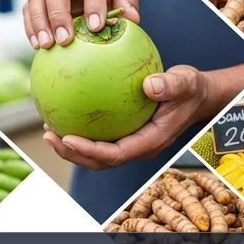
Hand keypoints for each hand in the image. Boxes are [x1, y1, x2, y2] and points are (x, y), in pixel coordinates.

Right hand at [23, 0, 139, 49]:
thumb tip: (132, 19)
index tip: (95, 27)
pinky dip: (31, 26)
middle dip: (59, 14)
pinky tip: (38, 45)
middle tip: (65, 40)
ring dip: (40, 22)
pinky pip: (28, 7)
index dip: (93, 2)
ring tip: (47, 46)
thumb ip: (128, 1)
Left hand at [42, 65, 208, 170]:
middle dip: (72, 153)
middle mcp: (137, 147)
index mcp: (150, 141)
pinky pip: (99, 135)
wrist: (195, 95)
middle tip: (49, 136)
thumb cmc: (190, 89)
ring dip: (70, 145)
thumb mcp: (186, 82)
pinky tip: (63, 109)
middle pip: (99, 160)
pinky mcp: (125, 132)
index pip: (116, 154)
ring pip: (96, 152)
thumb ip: (171, 85)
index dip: (90, 151)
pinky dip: (80, 128)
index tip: (68, 138)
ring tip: (48, 127)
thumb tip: (149, 84)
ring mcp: (131, 142)